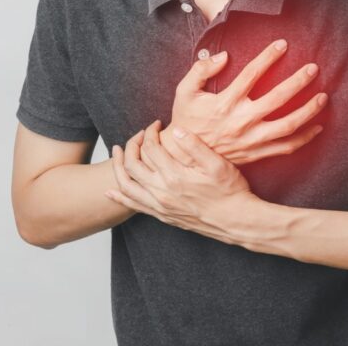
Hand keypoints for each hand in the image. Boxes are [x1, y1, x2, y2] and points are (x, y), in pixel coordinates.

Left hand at [106, 119, 255, 245]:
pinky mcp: (162, 215)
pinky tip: (111, 190)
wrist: (236, 222)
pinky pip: (133, 206)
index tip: (156, 125)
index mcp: (175, 176)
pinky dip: (119, 196)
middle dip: (132, 144)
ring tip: (117, 153)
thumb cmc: (230, 192)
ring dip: (118, 167)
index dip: (150, 132)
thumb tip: (175, 130)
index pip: (151, 148)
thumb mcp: (217, 164)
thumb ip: (194, 145)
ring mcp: (160, 206)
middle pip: (132, 164)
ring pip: (127, 185)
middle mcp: (162, 192)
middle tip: (140, 135)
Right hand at [159, 39, 326, 166]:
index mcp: (224, 103)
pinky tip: (317, 127)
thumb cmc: (186, 119)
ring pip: (287, 125)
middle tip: (313, 68)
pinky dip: (304, 138)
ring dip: (308, 111)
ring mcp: (250, 140)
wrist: (184, 156)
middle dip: (298, 82)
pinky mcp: (255, 153)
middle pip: (277, 99)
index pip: (251, 74)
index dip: (268, 57)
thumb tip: (223, 56)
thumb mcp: (184, 92)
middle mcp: (240, 121)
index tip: (283, 44)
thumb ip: (200, 70)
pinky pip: (285, 148)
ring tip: (323, 97)